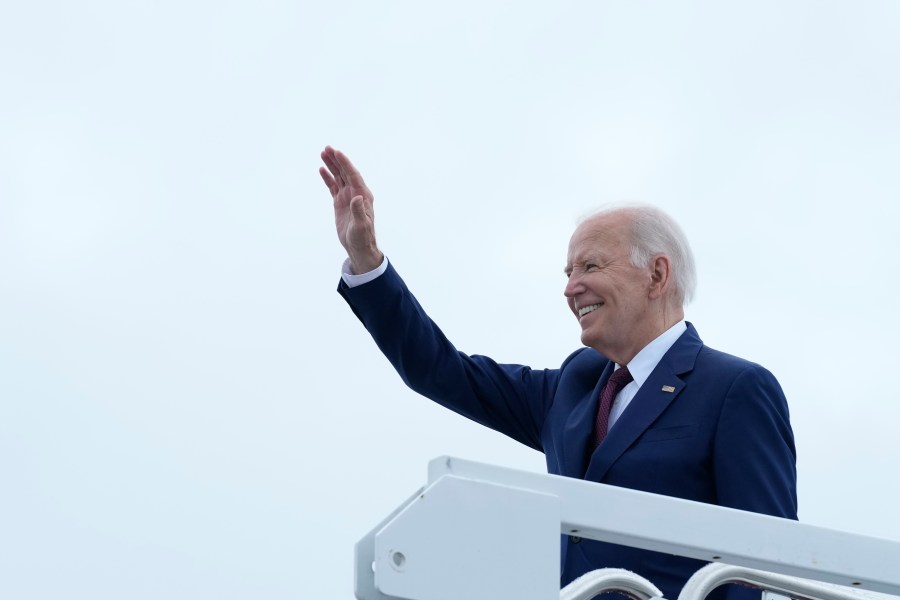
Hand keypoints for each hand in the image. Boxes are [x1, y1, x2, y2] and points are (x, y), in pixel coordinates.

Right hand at [319, 146, 383, 273]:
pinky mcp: (340, 202)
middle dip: (337, 160)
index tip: (337, 152)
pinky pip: (333, 186)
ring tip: (323, 153)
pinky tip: (322, 169)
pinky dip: (328, 178)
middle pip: (345, 172)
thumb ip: (358, 211)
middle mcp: (356, 193)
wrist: (358, 246)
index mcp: (363, 195)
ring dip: (332, 165)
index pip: (353, 175)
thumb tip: (357, 197)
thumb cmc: (362, 237)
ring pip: (339, 177)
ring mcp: (347, 197)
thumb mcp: (360, 225)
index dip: (345, 163)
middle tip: (327, 148)